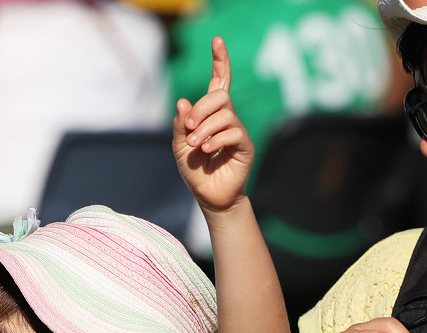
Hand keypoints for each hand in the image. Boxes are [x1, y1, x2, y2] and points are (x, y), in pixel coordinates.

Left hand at [172, 38, 252, 213]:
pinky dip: (216, 140)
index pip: (219, 82)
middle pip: (220, 96)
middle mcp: (228, 118)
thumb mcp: (180, 146)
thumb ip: (182, 125)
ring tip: (195, 145)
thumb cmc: (195, 171)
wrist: (209, 197)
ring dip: (205, 128)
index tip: (217, 41)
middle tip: (190, 128)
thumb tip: (183, 101)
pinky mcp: (245, 146)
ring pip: (226, 115)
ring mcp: (238, 131)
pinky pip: (234, 132)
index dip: (220, 61)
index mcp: (212, 114)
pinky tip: (206, 151)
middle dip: (202, 109)